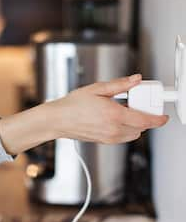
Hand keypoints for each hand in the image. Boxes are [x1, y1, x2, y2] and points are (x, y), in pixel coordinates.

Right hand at [0, 74, 168, 154]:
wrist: (58, 120)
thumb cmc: (73, 105)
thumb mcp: (96, 89)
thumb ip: (120, 85)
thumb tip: (135, 80)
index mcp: (115, 115)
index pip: (146, 120)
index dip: (158, 119)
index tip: (163, 116)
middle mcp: (114, 129)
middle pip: (142, 127)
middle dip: (144, 117)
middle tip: (135, 105)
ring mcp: (109, 137)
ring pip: (134, 134)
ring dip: (135, 124)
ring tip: (122, 111)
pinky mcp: (104, 141)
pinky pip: (123, 137)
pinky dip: (126, 129)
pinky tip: (114, 119)